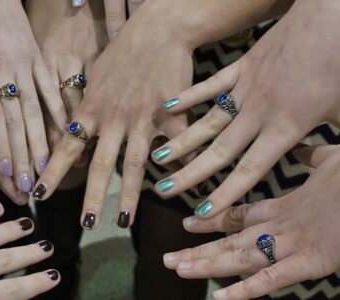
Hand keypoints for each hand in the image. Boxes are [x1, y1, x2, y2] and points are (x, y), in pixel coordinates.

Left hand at [0, 0, 66, 201]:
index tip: (5, 172)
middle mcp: (3, 67)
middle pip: (14, 118)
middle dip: (20, 154)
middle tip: (25, 184)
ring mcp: (25, 63)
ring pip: (35, 108)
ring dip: (40, 142)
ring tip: (44, 170)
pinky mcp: (40, 58)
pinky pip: (51, 89)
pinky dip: (59, 114)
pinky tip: (65, 136)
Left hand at [32, 4, 192, 228]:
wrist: (159, 29)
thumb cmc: (122, 52)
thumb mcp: (93, 79)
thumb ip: (84, 112)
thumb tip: (75, 147)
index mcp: (91, 109)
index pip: (65, 147)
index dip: (51, 173)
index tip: (37, 195)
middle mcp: (114, 118)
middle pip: (100, 164)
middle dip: (91, 197)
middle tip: (85, 225)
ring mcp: (143, 119)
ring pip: (134, 163)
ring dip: (129, 196)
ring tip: (122, 222)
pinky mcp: (172, 116)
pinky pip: (175, 147)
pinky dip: (178, 166)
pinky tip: (177, 187)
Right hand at [151, 0, 339, 218]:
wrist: (329, 19)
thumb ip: (330, 146)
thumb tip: (327, 166)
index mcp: (286, 127)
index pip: (250, 170)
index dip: (225, 193)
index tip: (202, 212)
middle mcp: (259, 113)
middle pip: (219, 151)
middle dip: (190, 174)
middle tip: (163, 190)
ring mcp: (246, 88)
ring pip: (208, 121)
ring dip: (182, 141)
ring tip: (156, 157)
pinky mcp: (241, 67)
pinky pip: (210, 86)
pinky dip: (189, 97)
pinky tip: (168, 107)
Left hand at [163, 144, 339, 298]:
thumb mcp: (332, 161)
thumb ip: (311, 159)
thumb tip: (301, 148)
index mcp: (286, 205)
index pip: (238, 215)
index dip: (212, 222)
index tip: (187, 225)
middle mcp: (281, 226)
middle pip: (230, 241)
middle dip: (198, 252)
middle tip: (168, 259)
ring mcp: (294, 245)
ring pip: (241, 257)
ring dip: (207, 266)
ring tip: (178, 269)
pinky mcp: (312, 263)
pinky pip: (272, 279)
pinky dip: (245, 290)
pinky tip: (220, 298)